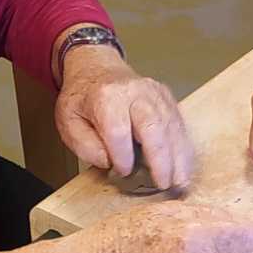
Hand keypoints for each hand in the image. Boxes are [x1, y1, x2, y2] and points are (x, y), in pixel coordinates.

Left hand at [55, 46, 194, 189]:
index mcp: (106, 97)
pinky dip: (183, 147)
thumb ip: (86, 145)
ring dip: (178, 156)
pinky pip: (178, 124)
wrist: (97, 68)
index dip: (123, 156)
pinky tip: (184, 166)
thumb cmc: (83, 99)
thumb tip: (110, 162)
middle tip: (164, 184)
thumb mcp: (68, 122)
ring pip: (170, 126)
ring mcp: (155, 93)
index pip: (118, 130)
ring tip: (180, 181)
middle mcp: (134, 92)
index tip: (123, 173)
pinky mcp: (167, 98)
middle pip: (152, 126)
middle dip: (160, 159)